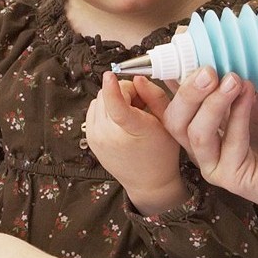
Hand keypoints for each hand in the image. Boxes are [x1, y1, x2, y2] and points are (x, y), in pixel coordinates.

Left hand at [83, 72, 185, 214]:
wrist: (148, 182)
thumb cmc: (162, 152)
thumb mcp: (168, 122)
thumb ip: (154, 96)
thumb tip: (137, 78)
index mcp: (133, 131)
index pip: (117, 106)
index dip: (113, 88)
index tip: (110, 75)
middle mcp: (109, 135)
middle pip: (107, 94)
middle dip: (124, 92)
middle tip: (139, 104)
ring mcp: (96, 138)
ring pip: (98, 100)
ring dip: (113, 99)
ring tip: (131, 114)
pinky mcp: (89, 138)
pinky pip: (93, 110)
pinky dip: (105, 108)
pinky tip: (120, 120)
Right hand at [138, 45, 257, 219]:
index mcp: (212, 116)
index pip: (178, 93)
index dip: (172, 68)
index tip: (180, 39)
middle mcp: (208, 139)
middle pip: (175, 115)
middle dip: (186, 88)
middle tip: (209, 67)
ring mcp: (217, 161)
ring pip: (192, 132)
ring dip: (210, 103)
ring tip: (235, 79)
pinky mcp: (233, 178)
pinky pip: (225, 148)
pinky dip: (236, 120)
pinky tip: (251, 98)